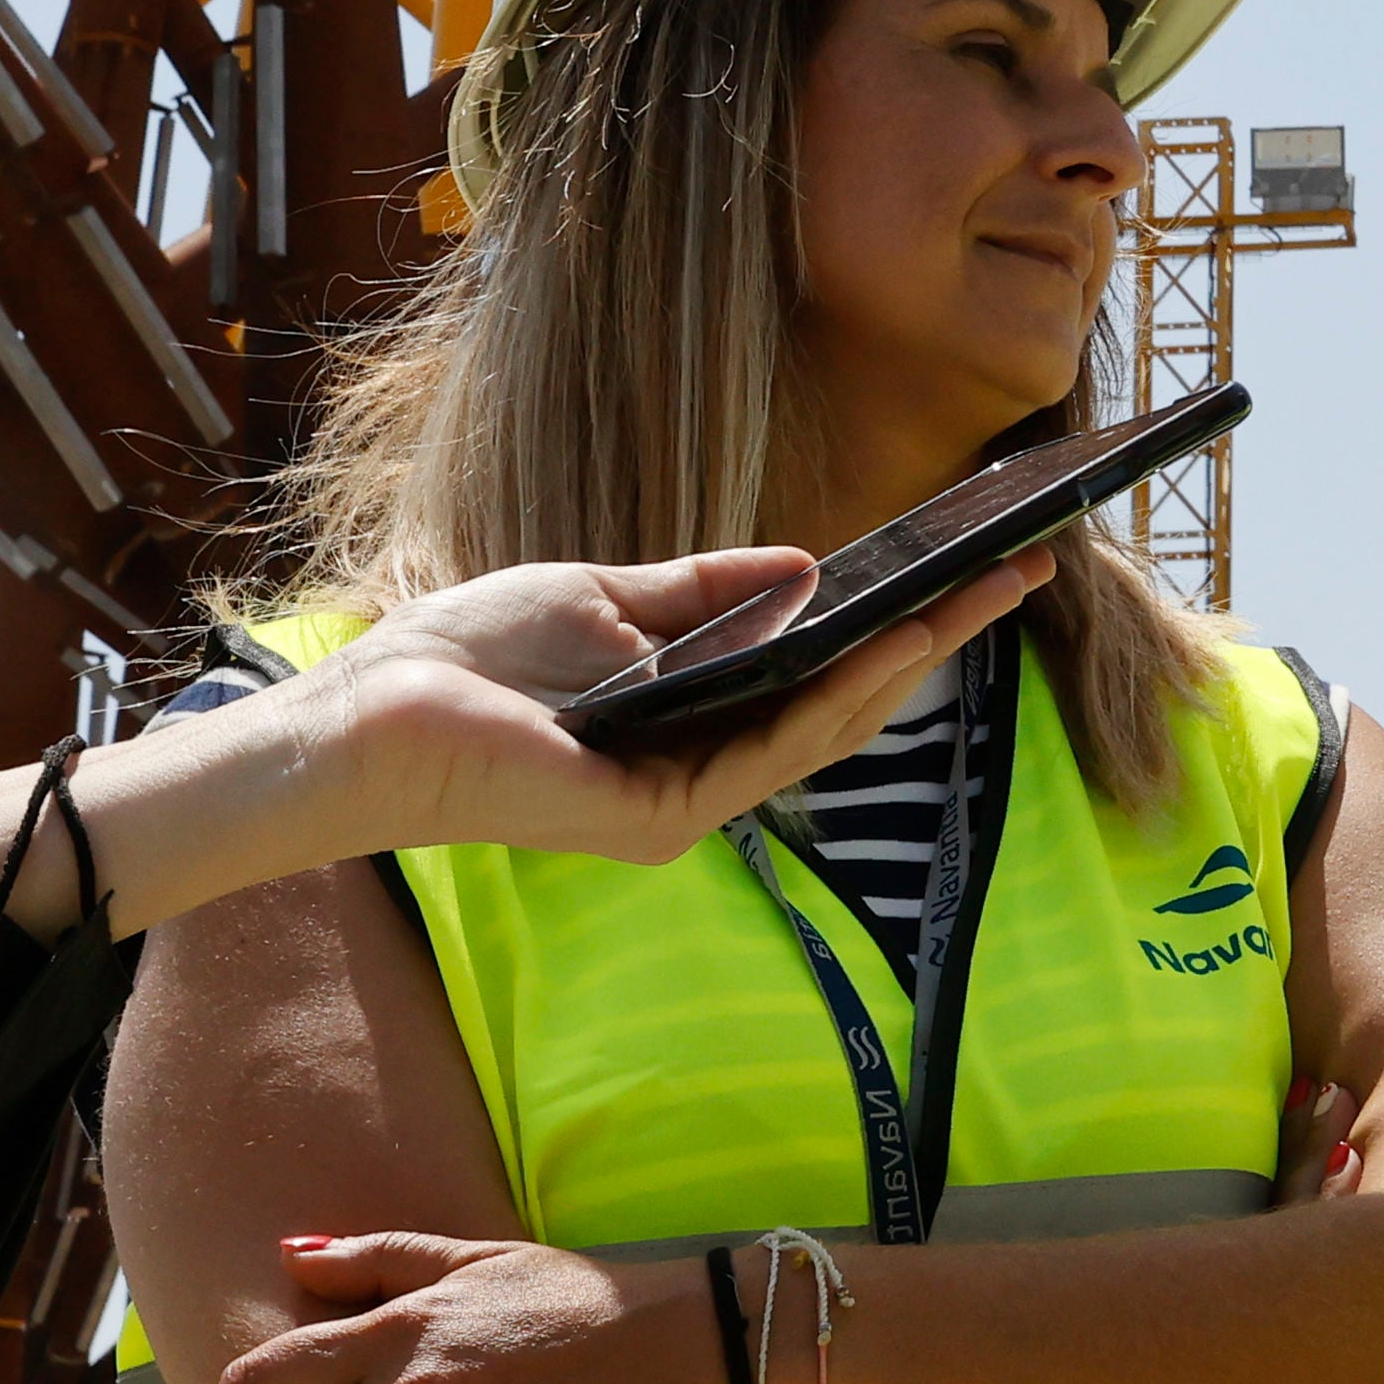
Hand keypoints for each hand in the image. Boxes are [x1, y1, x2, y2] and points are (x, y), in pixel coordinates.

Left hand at [286, 546, 1053, 869]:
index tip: (962, 569)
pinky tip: (888, 651)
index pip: (814, 675)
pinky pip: (768, 754)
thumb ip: (706, 591)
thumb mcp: (609, 598)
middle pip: (842, 704)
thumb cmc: (467, 659)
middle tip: (1016, 577)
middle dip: (932, 639)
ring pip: (822, 730)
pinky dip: (835, 700)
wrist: (368, 716)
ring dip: (905, 665)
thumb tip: (806, 566)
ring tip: (975, 603)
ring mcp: (683, 804)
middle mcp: (698, 775)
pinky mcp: (659, 817)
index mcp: (687, 724)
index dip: (893, 625)